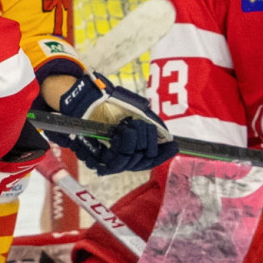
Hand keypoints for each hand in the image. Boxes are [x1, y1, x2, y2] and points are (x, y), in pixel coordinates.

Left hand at [50, 73, 177, 174]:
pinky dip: (124, 145)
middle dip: (148, 141)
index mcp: (132, 149)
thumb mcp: (136, 112)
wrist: (87, 101)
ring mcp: (109, 160)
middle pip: (144, 161)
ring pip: (131, 162)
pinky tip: (123, 132)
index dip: (164, 154)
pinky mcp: (97, 160)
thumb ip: (151, 125)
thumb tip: (168, 139)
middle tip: (142, 124)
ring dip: (135, 142)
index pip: (152, 159)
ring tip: (130, 126)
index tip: (175, 145)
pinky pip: (116, 162)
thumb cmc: (111, 106)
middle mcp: (122, 158)